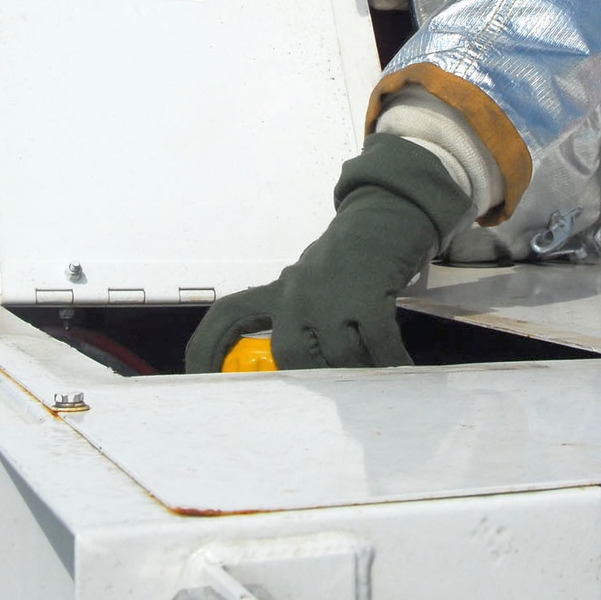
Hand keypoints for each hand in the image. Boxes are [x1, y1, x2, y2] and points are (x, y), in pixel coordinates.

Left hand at [185, 134, 469, 370]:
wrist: (389, 213)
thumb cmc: (353, 260)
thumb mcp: (316, 286)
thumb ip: (304, 325)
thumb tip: (309, 380)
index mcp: (279, 288)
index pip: (228, 316)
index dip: (207, 350)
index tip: (201, 381)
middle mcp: (296, 288)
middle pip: (290, 354)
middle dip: (317, 377)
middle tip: (341, 386)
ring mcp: (330, 289)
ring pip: (337, 355)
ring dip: (361, 371)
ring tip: (379, 373)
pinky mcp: (367, 291)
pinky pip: (376, 344)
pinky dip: (389, 360)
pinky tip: (400, 366)